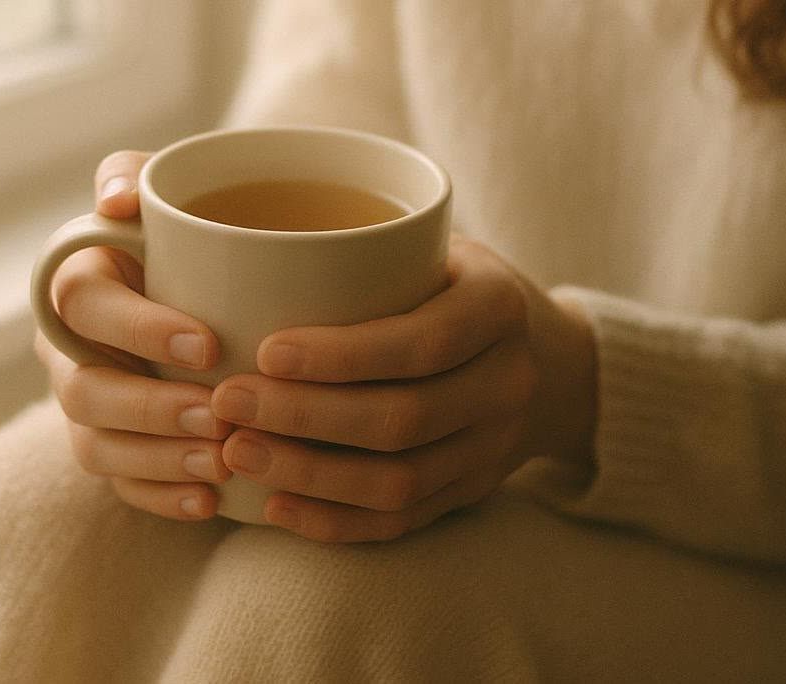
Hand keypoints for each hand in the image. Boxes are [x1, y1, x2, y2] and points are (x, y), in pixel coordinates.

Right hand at [36, 150, 233, 520]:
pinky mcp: (112, 447)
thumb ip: (137, 177)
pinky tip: (210, 503)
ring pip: (95, 446)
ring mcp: (85, 405)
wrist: (220, 283)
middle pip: (84, 390)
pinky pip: (120, 485)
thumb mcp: (169, 192)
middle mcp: (67, 348)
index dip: (140, 329)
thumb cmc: (192, 231)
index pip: (85, 305)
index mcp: (75, 280)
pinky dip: (162, 498)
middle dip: (150, 408)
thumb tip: (118, 201)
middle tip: (218, 415)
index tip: (208, 346)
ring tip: (222, 465)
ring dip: (158, 459)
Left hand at [210, 235, 597, 542]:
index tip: (266, 351)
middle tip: (228, 403)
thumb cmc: (461, 289)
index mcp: (498, 308)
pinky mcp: (474, 490)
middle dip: (305, 417)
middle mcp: (507, 383)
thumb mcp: (443, 248)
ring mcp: (495, 447)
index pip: (421, 342)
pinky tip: (276, 506)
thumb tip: (245, 250)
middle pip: (403, 419)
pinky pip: (404, 520)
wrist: (557, 365)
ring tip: (236, 454)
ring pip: (400, 481)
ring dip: (310, 475)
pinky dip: (335, 521)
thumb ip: (373, 252)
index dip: (342, 355)